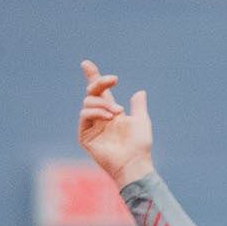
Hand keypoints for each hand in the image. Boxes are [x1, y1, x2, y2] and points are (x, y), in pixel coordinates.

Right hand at [76, 60, 154, 186]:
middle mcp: (99, 117)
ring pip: (88, 102)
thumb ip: (138, 106)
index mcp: (111, 112)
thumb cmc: (139, 145)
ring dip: (103, 103)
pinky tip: (109, 117)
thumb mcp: (141, 120)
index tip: (86, 64)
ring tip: (117, 112)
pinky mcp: (84, 135)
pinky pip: (84, 115)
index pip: (99, 92)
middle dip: (100, 81)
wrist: (134, 162)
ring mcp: (91, 126)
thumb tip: (140, 92)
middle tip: (114, 79)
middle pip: (92, 92)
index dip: (93, 77)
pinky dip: (97, 112)